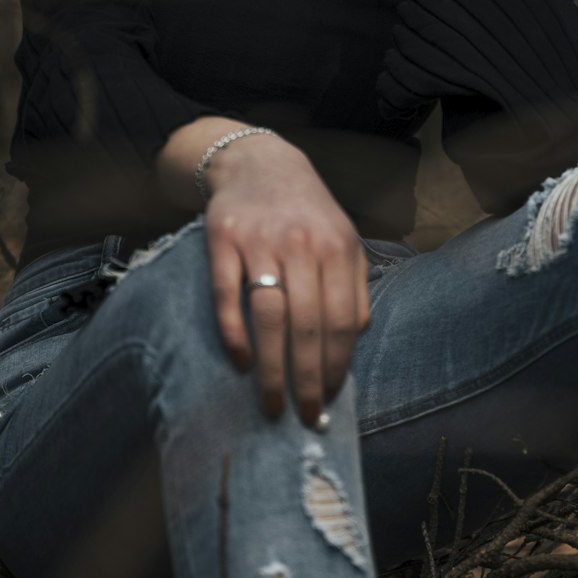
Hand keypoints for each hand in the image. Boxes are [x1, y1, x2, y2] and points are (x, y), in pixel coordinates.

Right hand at [203, 137, 370, 423]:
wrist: (258, 160)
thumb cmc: (306, 211)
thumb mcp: (342, 237)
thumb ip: (353, 284)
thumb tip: (354, 340)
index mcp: (338, 247)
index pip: (343, 319)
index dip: (337, 365)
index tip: (329, 398)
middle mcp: (302, 244)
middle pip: (308, 325)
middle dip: (307, 379)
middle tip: (302, 416)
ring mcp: (260, 241)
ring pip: (269, 316)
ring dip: (271, 368)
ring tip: (271, 403)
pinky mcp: (222, 239)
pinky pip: (226, 295)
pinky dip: (232, 333)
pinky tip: (240, 362)